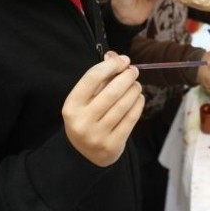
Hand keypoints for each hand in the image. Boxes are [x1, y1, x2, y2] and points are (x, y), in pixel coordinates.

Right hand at [63, 52, 143, 166]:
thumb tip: (114, 55)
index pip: (92, 78)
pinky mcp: (112, 144)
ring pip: (123, 105)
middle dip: (127, 77)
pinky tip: (138, 98)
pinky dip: (138, 104)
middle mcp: (82, 122)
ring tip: (136, 85)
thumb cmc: (87, 118)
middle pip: (112, 92)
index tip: (123, 60)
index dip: (110, 65)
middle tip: (134, 71)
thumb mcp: (85, 99)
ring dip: (134, 90)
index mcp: (71, 106)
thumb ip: (99, 77)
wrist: (84, 154)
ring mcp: (97, 135)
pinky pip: (131, 118)